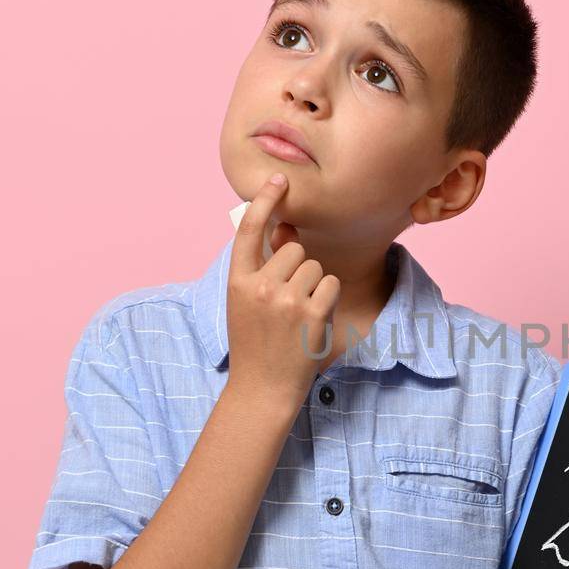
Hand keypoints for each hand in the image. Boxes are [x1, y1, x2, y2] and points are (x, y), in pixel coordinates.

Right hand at [225, 173, 340, 402]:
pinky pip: (330, 286)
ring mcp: (286, 300)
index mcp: (237, 280)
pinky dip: (327, 301)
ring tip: (298, 316)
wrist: (262, 389)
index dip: (265, 200)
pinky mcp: (311, 313)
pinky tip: (312, 323)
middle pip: (295, 249)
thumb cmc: (257, 342)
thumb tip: (286, 228)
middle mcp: (259, 286)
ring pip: (316, 267)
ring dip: (315, 286)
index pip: (249, 230)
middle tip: (288, 302)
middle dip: (300, 268)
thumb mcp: (249, 302)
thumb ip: (265, 265)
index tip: (279, 179)